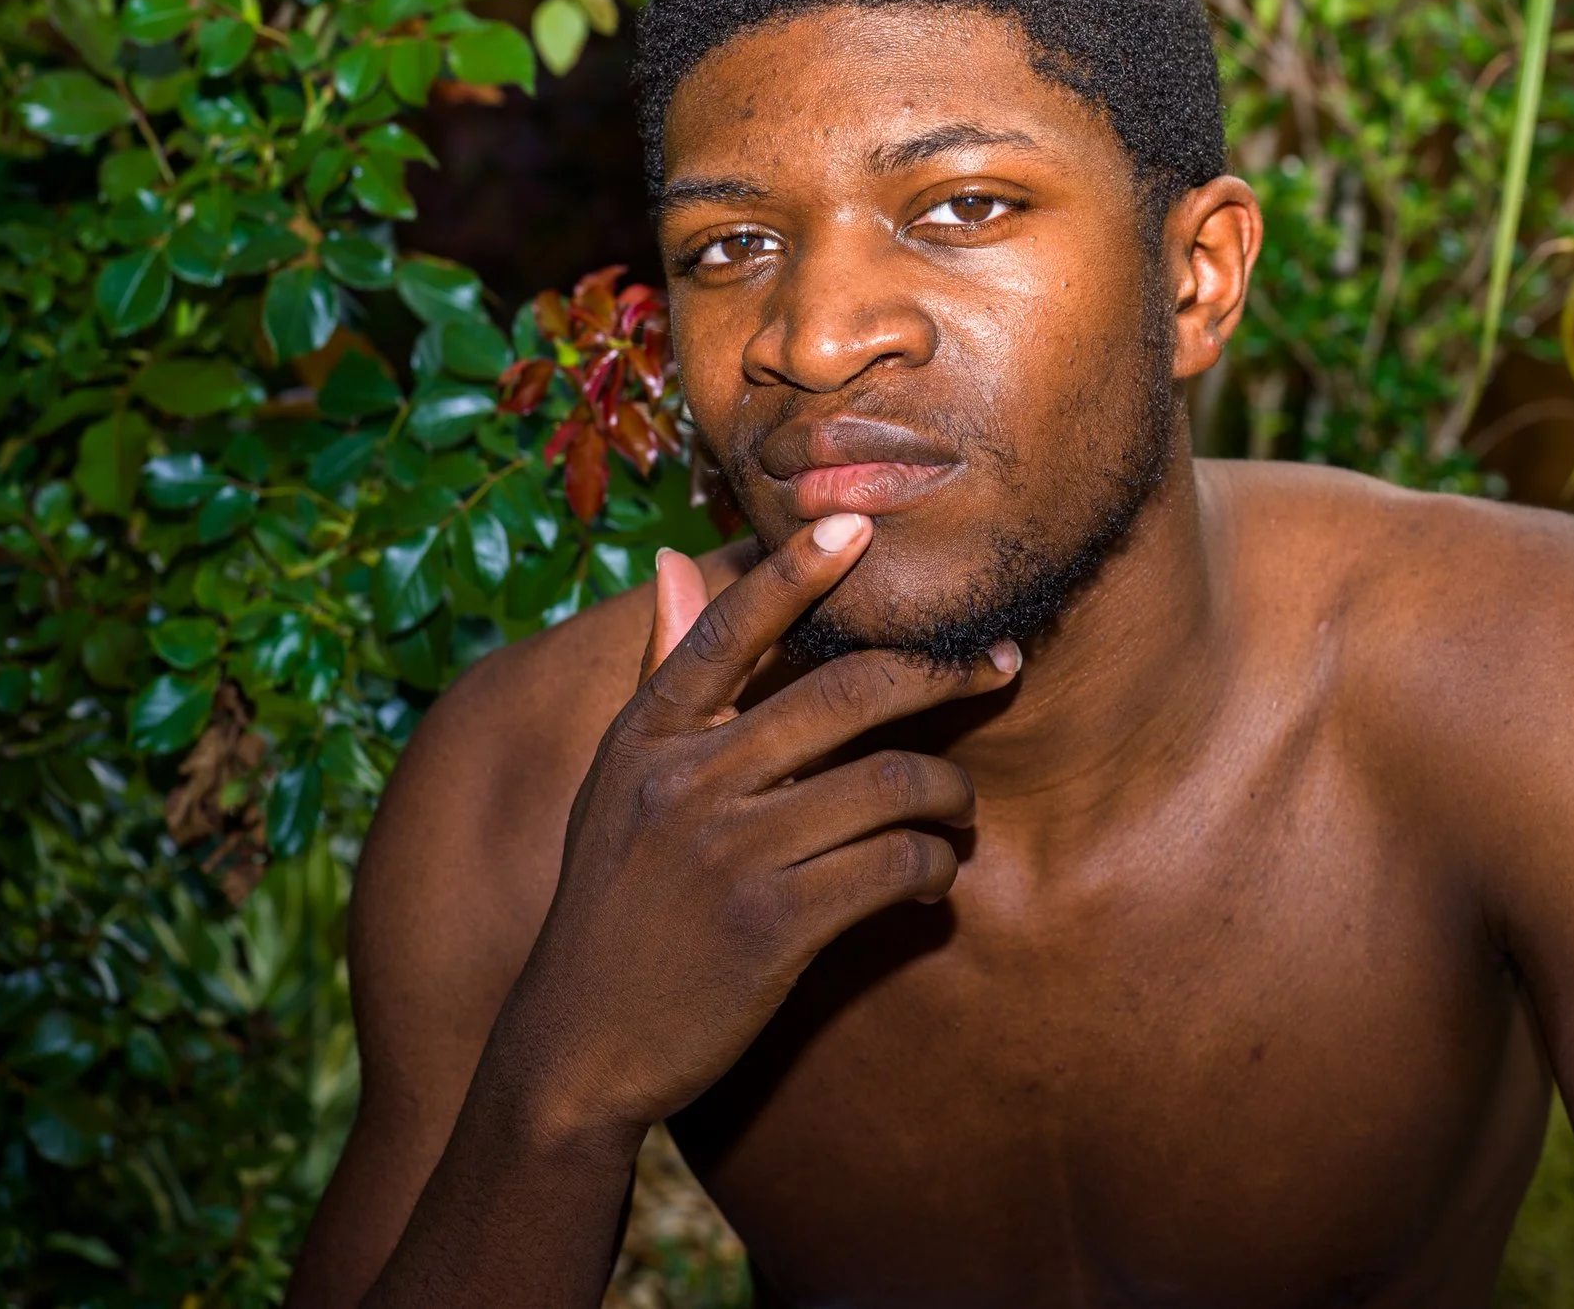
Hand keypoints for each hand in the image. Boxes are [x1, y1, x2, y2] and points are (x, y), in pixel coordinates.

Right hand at [484, 512, 1017, 1139]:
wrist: (575, 1047)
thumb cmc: (610, 905)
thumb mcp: (614, 785)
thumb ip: (660, 677)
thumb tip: (669, 562)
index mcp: (646, 738)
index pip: (728, 629)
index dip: (794, 572)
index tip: (856, 526)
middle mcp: (686, 781)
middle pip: (844, 692)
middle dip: (940, 672)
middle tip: (997, 664)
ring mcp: (731, 852)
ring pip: (889, 781)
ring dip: (949, 792)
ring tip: (958, 810)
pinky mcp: (775, 925)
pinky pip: (893, 865)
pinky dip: (932, 867)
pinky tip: (930, 878)